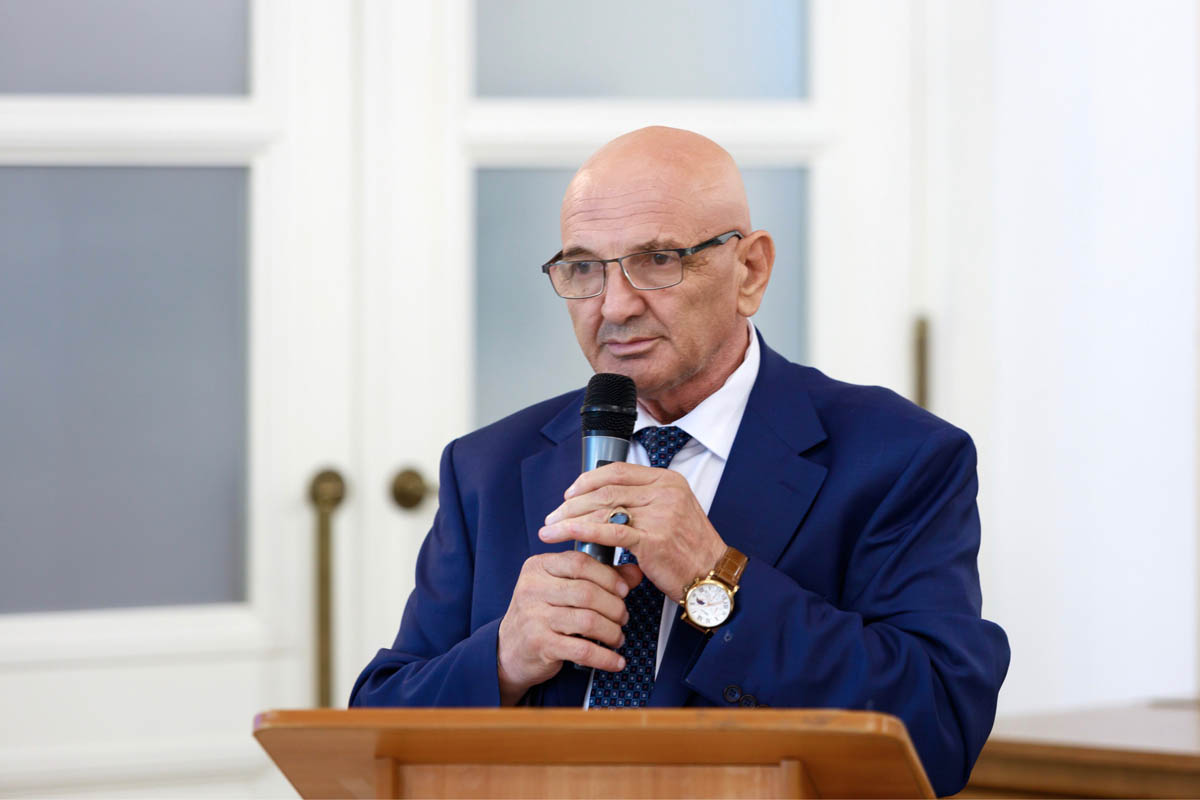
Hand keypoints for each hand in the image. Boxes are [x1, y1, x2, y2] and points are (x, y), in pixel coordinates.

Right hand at [496, 550, 641, 705]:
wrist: (509, 650)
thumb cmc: (542, 614)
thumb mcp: (563, 588)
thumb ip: (599, 577)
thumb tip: (636, 572)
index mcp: (538, 567)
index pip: (579, 562)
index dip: (608, 575)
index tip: (624, 590)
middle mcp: (532, 588)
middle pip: (587, 592)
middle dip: (614, 606)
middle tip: (623, 617)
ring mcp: (534, 616)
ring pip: (588, 620)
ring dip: (612, 631)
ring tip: (618, 637)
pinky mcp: (539, 644)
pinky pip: (582, 650)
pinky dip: (605, 657)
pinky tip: (616, 661)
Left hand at [539, 463, 726, 603]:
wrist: (712, 576)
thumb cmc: (688, 549)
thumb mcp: (672, 511)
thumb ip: (644, 500)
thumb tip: (603, 500)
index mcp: (668, 480)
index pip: (618, 471)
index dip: (588, 480)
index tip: (569, 494)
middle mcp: (664, 492)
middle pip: (605, 490)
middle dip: (572, 503)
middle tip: (553, 515)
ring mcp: (659, 514)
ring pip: (602, 509)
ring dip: (570, 519)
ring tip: (551, 528)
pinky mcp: (652, 539)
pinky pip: (608, 532)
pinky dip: (580, 531)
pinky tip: (563, 534)